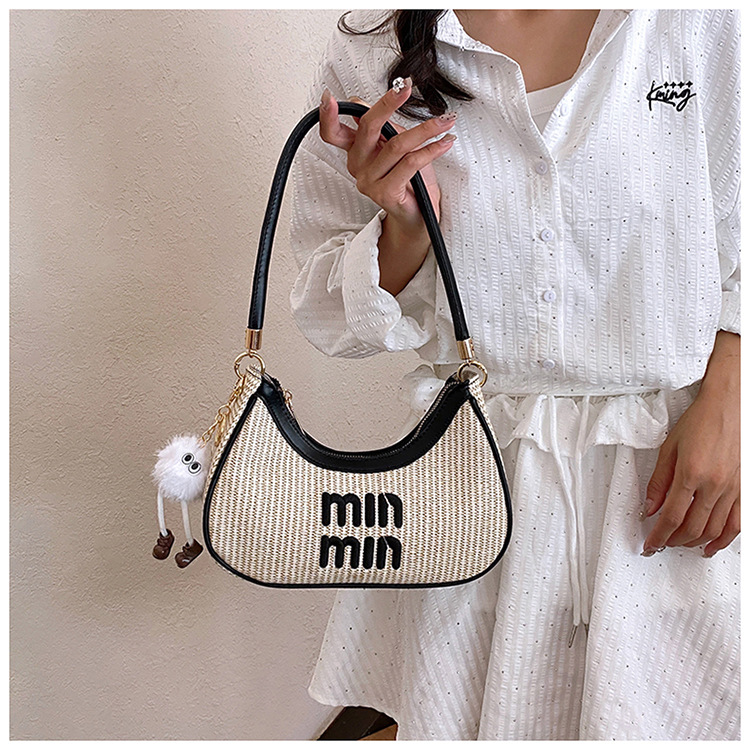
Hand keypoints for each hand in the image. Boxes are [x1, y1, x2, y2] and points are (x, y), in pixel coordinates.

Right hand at [318, 77, 456, 236]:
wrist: (418, 215)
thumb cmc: (410, 180)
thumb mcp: (397, 146)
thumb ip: (386, 127)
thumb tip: (373, 102)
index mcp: (356, 152)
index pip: (333, 132)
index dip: (328, 115)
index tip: (329, 96)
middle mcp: (358, 166)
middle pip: (367, 128)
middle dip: (387, 103)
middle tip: (405, 87)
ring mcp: (369, 181)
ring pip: (397, 144)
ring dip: (425, 129)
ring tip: (445, 122)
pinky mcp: (386, 193)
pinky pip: (410, 163)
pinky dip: (431, 150)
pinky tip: (444, 143)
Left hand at [642, 376, 739, 557]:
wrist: (731, 405)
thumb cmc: (701, 420)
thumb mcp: (669, 448)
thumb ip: (658, 481)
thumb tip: (649, 508)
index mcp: (692, 473)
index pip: (671, 517)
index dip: (658, 536)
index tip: (649, 545)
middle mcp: (715, 485)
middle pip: (693, 528)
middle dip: (674, 541)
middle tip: (662, 544)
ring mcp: (734, 489)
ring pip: (715, 530)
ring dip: (696, 543)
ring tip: (681, 545)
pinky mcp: (745, 489)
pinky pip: (738, 523)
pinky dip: (724, 539)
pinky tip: (713, 544)